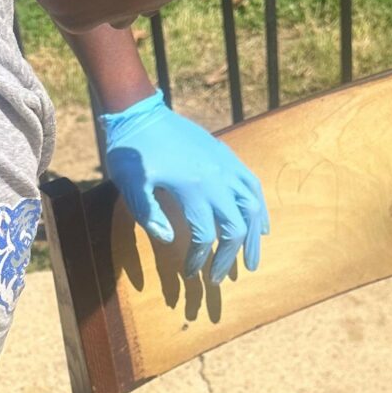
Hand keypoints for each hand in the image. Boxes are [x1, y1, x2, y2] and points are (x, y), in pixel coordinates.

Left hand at [101, 90, 269, 280]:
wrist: (140, 113)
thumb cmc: (131, 151)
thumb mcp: (131, 184)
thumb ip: (149, 213)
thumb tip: (170, 240)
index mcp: (192, 187)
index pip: (205, 235)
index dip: (199, 259)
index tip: (190, 275)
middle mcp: (217, 177)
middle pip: (235, 226)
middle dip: (229, 257)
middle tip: (219, 279)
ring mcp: (226, 164)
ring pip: (252, 206)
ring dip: (253, 237)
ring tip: (251, 262)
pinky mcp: (227, 156)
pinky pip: (252, 185)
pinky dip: (259, 208)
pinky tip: (260, 225)